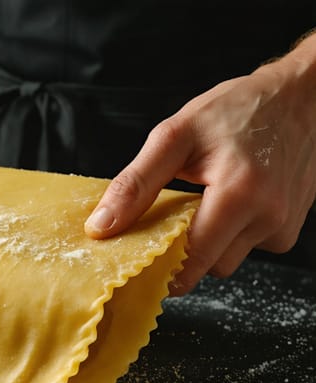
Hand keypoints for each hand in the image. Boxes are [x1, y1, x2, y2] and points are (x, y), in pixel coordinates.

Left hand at [85, 35, 315, 295]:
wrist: (301, 98)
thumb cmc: (239, 109)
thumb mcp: (175, 136)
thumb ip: (136, 184)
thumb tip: (102, 226)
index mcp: (240, 193)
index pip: (191, 259)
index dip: (158, 267)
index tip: (134, 262)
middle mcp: (269, 217)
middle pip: (207, 266)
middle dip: (180, 251)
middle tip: (163, 219)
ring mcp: (283, 227)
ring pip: (226, 261)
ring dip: (205, 242)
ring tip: (200, 201)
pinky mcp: (289, 230)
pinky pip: (246, 248)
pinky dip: (228, 234)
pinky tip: (225, 202)